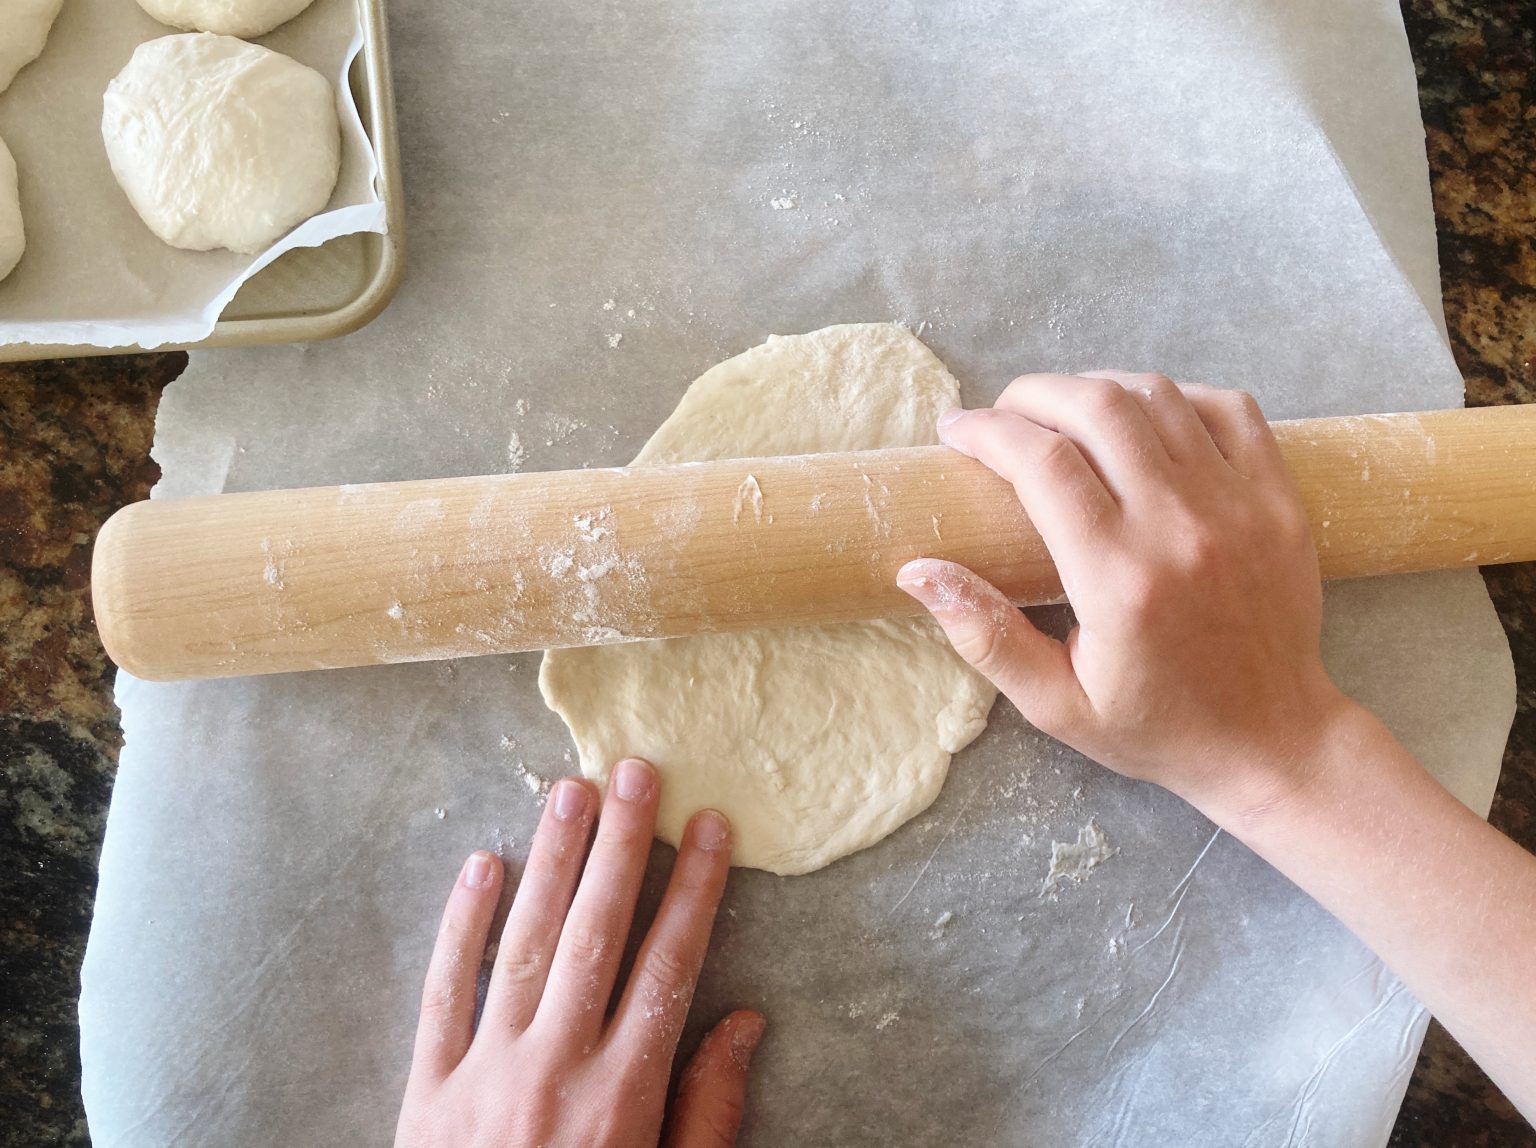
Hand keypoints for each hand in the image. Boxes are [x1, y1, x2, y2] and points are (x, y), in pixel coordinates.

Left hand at [396, 758, 763, 1147]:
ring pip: (522, 946)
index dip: (692, 891)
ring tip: (570, 792)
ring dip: (551, 863)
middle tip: (636, 771)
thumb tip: (745, 1021)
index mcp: (624, 1097)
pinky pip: (442, 995)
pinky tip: (481, 865)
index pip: (668, 968)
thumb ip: (708, 1112)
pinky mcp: (425, 1091)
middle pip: (595, 936)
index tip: (708, 827)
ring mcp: (484, 1074)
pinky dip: (459, 927)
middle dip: (621, 848)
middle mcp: (555, 1069)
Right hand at [897, 372, 1353, 822]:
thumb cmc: (1158, 726)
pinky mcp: (1278, 498)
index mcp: (1119, 580)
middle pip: (1098, 406)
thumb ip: (985, 636)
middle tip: (1004, 416)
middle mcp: (1182, 528)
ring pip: (1158, 396)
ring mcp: (1240, 505)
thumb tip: (916, 571)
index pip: (1042, 463)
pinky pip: (1228, 407)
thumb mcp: (1055, 703)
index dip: (986, 431)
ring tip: (1063, 415)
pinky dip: (1176, 397)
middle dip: (1033, 395)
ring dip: (1097, 389)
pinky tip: (1143, 421)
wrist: (1274, 741)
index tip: (956, 432)